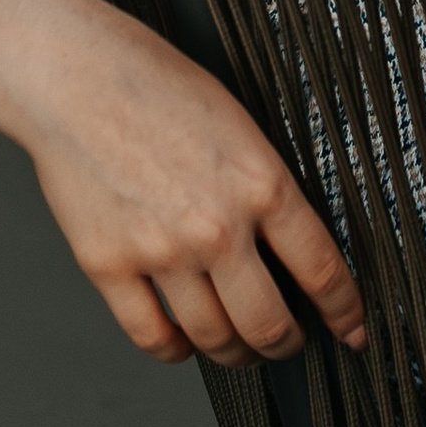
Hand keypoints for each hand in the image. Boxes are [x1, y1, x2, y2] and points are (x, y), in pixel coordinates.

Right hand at [0, 0, 367, 370]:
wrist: (73, 74)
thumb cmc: (155, 85)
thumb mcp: (238, 124)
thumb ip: (265, 186)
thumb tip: (290, 248)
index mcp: (261, 182)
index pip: (322, 270)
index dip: (344, 312)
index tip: (352, 329)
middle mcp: (216, 225)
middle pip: (270, 324)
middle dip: (287, 343)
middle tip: (289, 342)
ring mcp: (161, 251)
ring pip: (215, 339)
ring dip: (234, 352)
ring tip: (237, 344)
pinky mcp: (109, 266)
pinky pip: (153, 337)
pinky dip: (175, 350)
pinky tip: (182, 341)